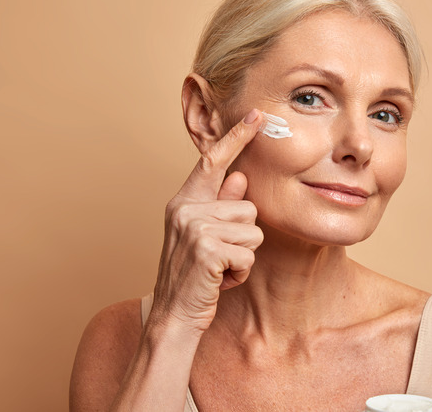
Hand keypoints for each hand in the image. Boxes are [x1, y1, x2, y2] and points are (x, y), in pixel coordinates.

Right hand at [149, 109, 264, 332]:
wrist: (174, 315)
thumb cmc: (192, 276)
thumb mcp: (204, 236)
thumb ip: (219, 205)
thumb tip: (240, 176)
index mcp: (184, 201)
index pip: (213, 162)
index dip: (236, 138)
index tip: (257, 116)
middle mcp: (185, 209)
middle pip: (248, 208)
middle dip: (243, 238)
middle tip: (219, 257)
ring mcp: (194, 228)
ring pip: (253, 232)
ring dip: (243, 257)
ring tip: (219, 268)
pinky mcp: (207, 250)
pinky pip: (248, 256)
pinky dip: (240, 274)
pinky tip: (219, 280)